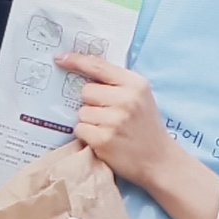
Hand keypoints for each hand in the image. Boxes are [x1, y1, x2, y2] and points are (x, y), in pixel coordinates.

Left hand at [55, 51, 170, 186]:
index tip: (59, 58)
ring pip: (81, 112)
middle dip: (91, 102)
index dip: (76, 60)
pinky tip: (104, 140)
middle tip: (107, 114)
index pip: (99, 66)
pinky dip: (87, 135)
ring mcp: (115, 120)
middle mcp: (126, 99)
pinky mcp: (103, 139)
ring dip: (89, 121)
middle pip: (86, 91)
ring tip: (108, 129)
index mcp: (135, 84)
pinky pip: (80, 129)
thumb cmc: (145, 126)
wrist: (158, 160)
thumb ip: (117, 83)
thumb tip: (82, 69)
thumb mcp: (140, 97)